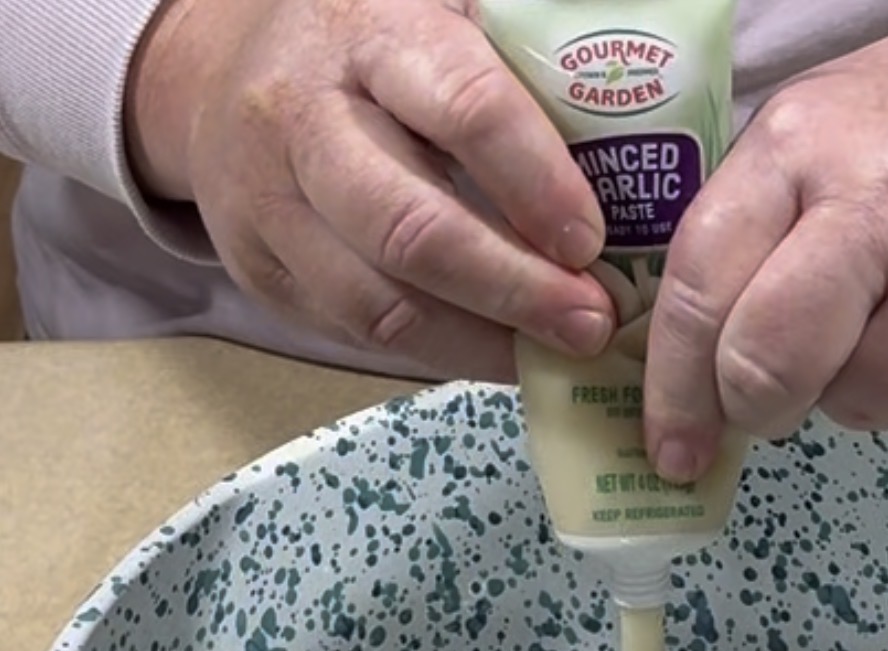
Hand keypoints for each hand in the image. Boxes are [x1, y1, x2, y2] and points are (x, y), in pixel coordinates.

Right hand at [125, 0, 616, 379]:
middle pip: (413, 227)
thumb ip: (519, 62)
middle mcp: (304, 117)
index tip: (592, 242)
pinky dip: (436, 352)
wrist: (222, 74)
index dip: (535, 183)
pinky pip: (355, 332)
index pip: (464, 107)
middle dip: (514, 289)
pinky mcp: (261, 272)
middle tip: (590, 324)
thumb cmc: (373, 49)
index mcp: (371, 32)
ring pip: (378, 302)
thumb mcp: (440, 13)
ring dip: (478, 342)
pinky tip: (495, 354)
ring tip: (551, 356)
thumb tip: (642, 130)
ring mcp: (270, 203)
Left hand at [643, 0, 887, 478]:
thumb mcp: (804, 148)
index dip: (675, 391)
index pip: (703, 292)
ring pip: (864, 407)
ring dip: (858, 391)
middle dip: (758, 405)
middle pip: (774, 368)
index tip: (672, 451)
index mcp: (804, 149)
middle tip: (775, 397)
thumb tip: (688, 403)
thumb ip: (738, 255)